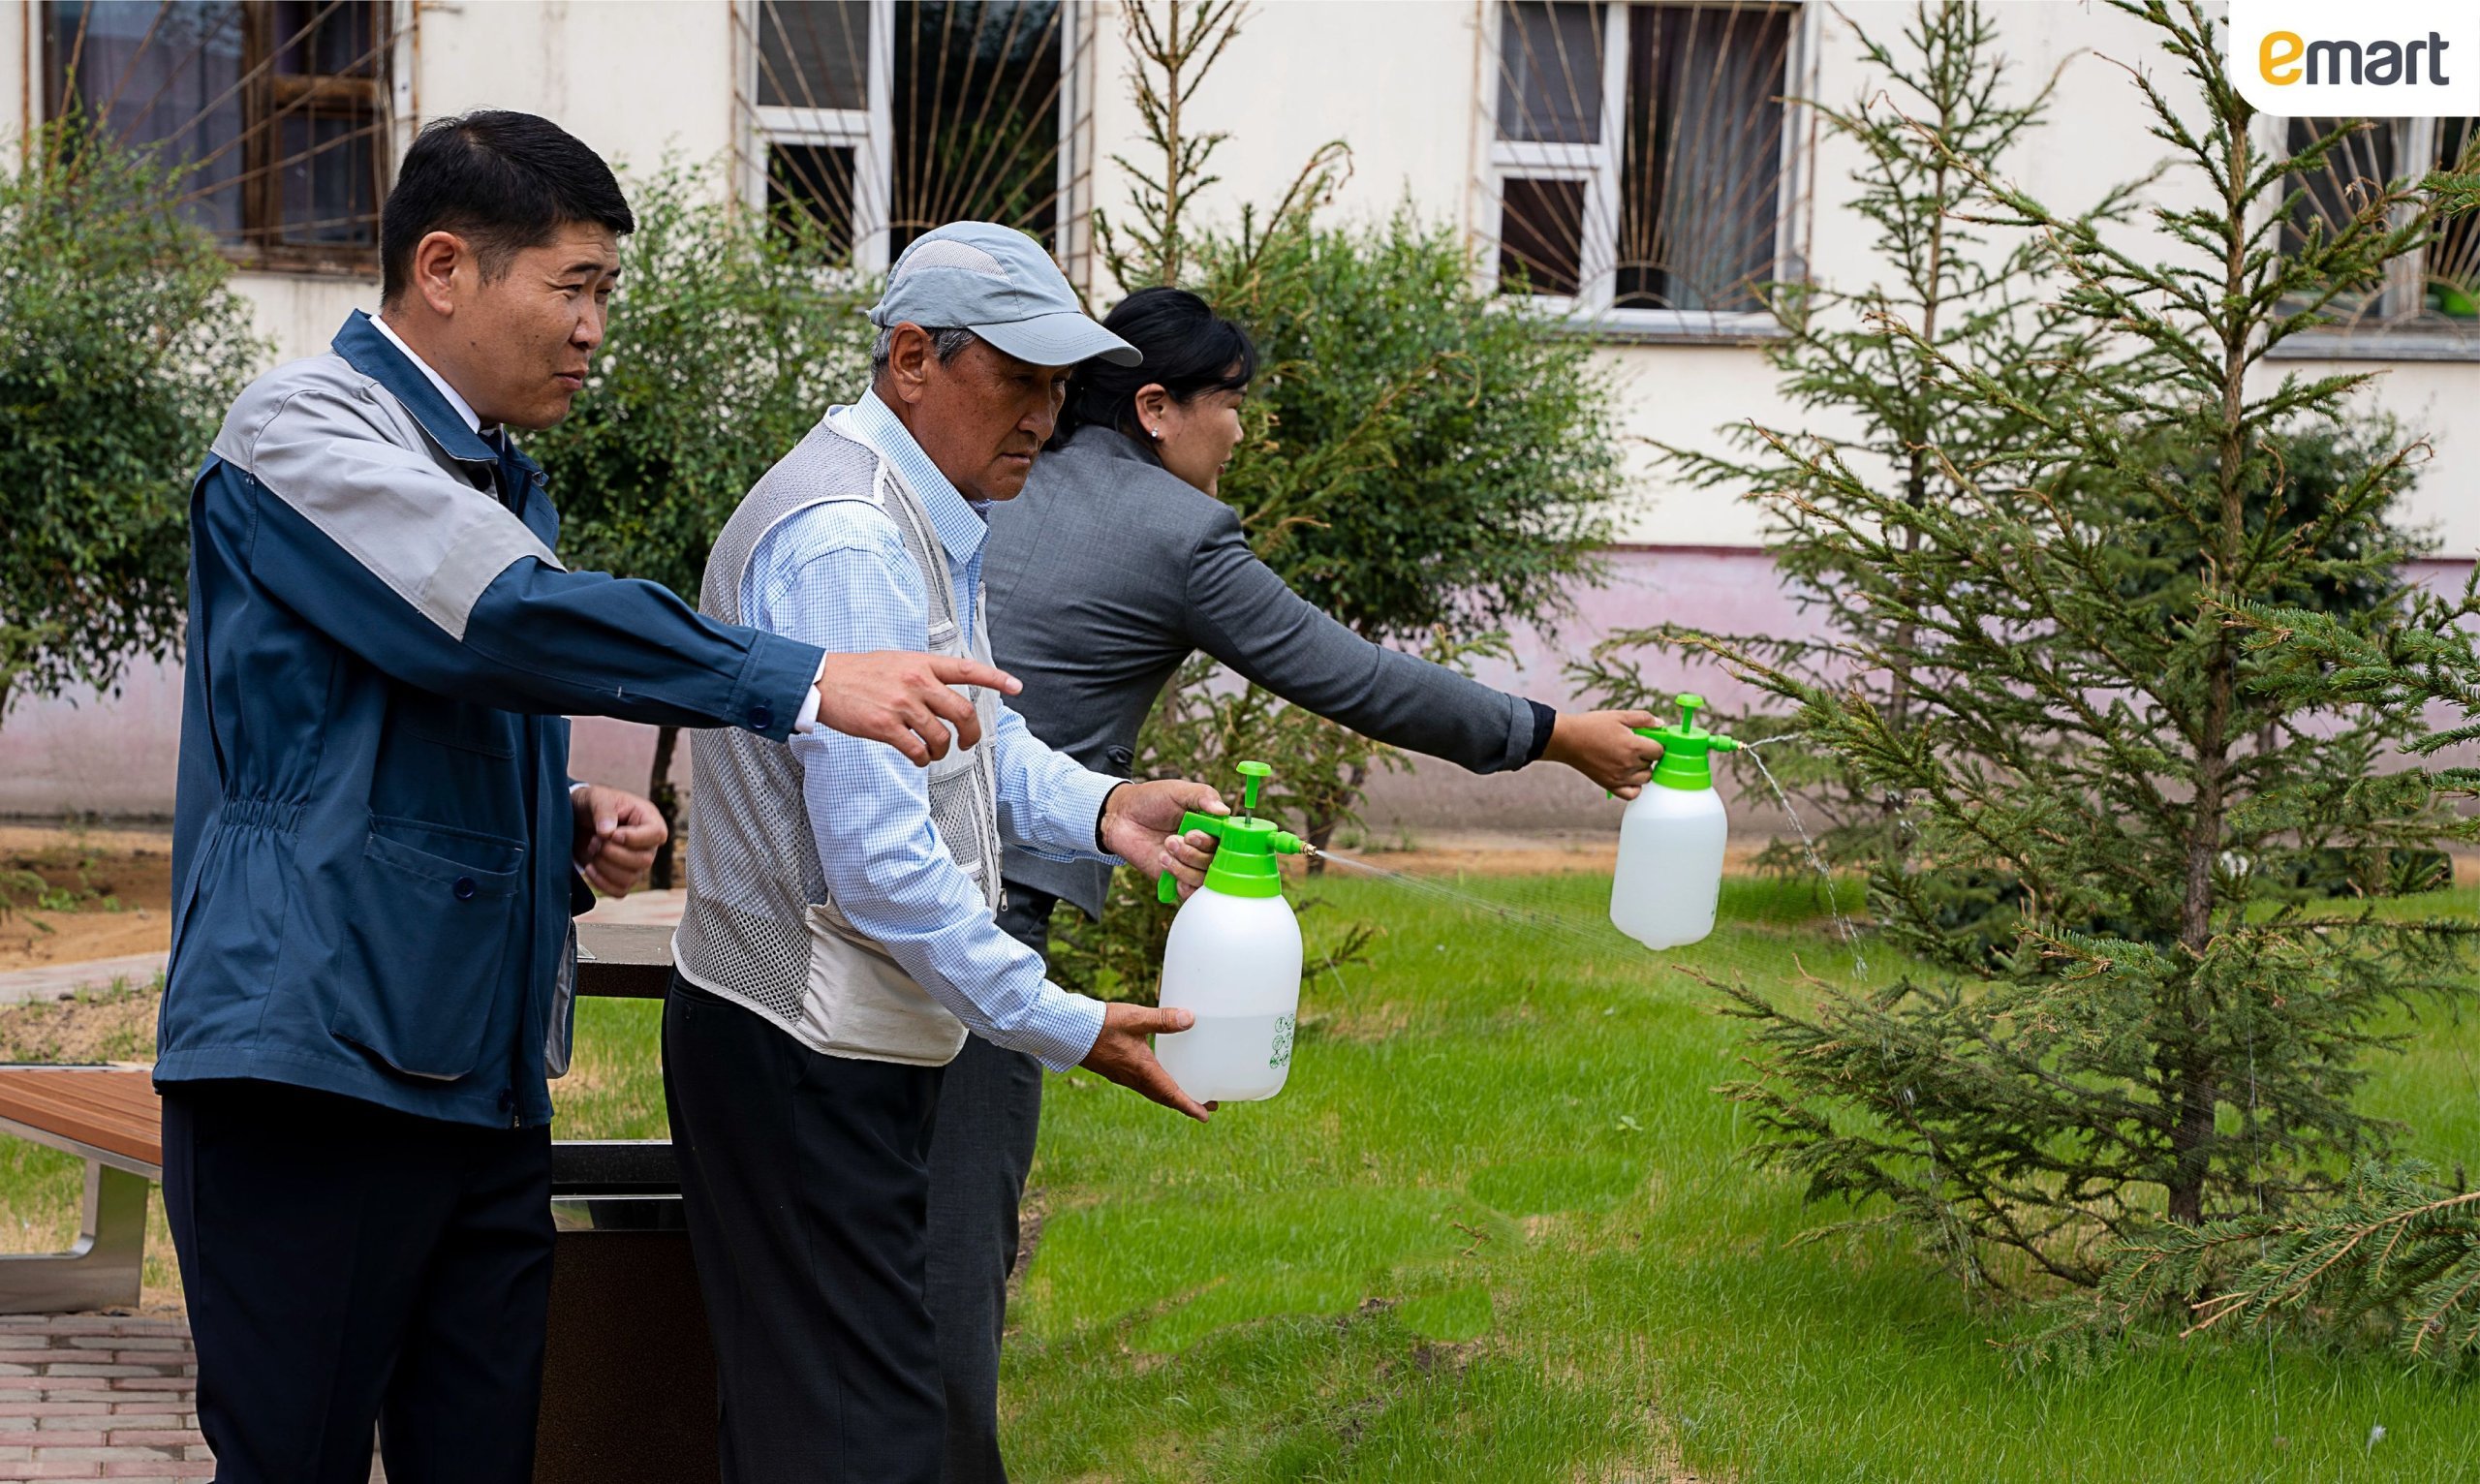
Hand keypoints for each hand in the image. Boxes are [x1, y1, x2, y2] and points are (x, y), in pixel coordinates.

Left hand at [570, 785, 667, 895]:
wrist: (576, 819)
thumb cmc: (592, 804)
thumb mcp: (597, 798)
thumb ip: (603, 811)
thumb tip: (608, 832)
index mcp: (649, 820)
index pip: (657, 835)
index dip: (634, 838)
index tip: (611, 834)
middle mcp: (648, 845)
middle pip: (644, 861)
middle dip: (613, 853)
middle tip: (595, 840)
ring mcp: (636, 864)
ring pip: (630, 878)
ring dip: (604, 867)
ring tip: (592, 849)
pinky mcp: (622, 877)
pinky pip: (620, 891)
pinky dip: (602, 883)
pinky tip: (589, 867)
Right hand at [813, 651, 1021, 765]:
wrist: (822, 681)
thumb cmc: (858, 672)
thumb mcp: (896, 661)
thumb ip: (923, 673)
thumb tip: (943, 690)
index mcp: (922, 663)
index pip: (967, 669)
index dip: (996, 679)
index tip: (1016, 687)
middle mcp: (916, 682)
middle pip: (963, 711)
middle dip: (972, 733)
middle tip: (967, 742)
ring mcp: (902, 705)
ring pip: (941, 737)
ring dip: (941, 751)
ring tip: (932, 752)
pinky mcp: (885, 727)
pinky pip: (917, 751)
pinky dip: (921, 759)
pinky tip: (916, 757)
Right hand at [1079, 1001, 1214, 1120]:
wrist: (1070, 1031)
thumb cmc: (1103, 1025)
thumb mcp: (1136, 1019)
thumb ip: (1163, 1019)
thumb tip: (1191, 1019)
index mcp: (1143, 1071)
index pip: (1171, 1095)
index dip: (1190, 1106)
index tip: (1206, 1116)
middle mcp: (1134, 1079)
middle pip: (1165, 1098)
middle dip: (1185, 1103)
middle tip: (1206, 1106)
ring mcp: (1124, 1076)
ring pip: (1153, 1092)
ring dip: (1171, 1096)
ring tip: (1187, 1092)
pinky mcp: (1116, 1071)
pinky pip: (1142, 1085)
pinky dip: (1157, 1087)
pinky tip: (1158, 1074)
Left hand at [1099, 778, 1226, 897]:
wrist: (1120, 816)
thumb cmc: (1151, 799)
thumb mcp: (1178, 791)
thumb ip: (1203, 796)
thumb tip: (1224, 811)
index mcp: (1210, 826)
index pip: (1228, 842)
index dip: (1212, 842)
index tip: (1192, 834)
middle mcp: (1204, 847)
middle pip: (1217, 863)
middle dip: (1193, 854)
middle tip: (1172, 840)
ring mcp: (1190, 864)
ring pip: (1203, 879)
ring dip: (1183, 866)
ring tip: (1164, 850)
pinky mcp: (1175, 878)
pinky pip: (1190, 893)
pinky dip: (1182, 885)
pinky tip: (1166, 867)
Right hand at [1543, 710, 1664, 797]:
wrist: (1567, 740)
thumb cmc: (1592, 726)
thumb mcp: (1619, 715)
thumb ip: (1643, 719)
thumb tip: (1661, 724)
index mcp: (1633, 746)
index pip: (1659, 751)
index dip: (1656, 744)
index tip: (1649, 740)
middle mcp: (1629, 764)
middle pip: (1652, 764)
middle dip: (1648, 755)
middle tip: (1635, 746)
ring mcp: (1620, 778)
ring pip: (1646, 779)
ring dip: (1643, 770)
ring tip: (1631, 759)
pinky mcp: (1610, 786)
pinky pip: (1633, 794)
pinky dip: (1635, 787)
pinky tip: (1629, 776)